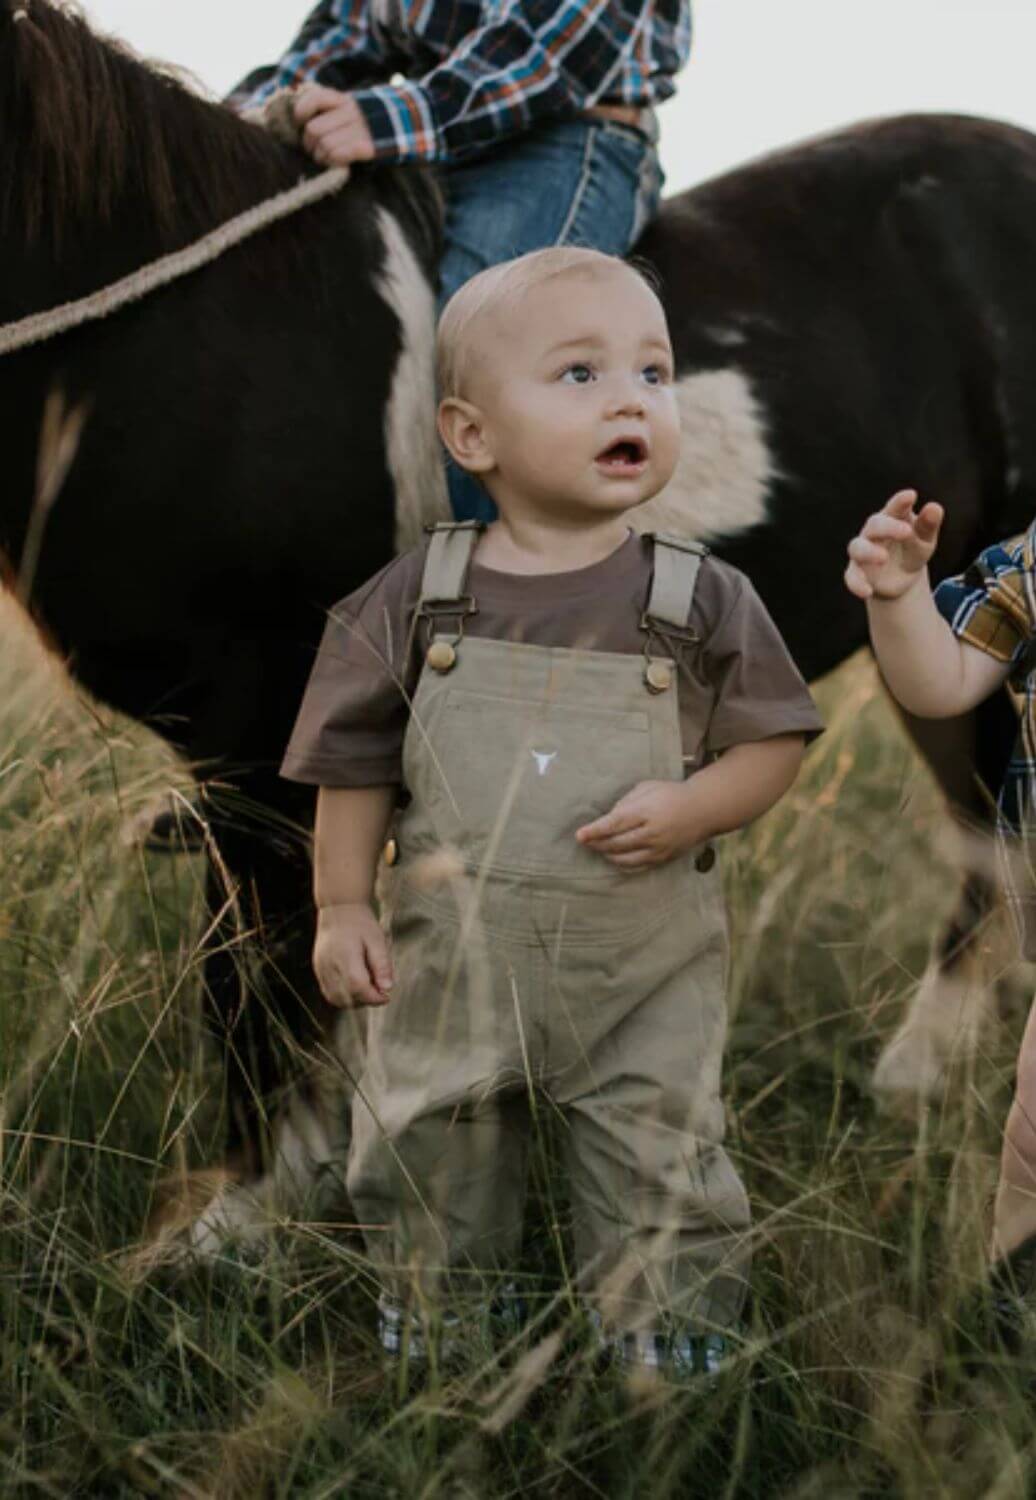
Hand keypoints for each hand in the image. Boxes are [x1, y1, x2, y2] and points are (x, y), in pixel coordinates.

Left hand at [294, 85, 375, 165]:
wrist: (402, 128)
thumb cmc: (365, 123)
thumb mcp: (347, 109)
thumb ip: (326, 110)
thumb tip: (298, 119)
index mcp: (343, 99)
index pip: (314, 98)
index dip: (301, 112)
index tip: (300, 123)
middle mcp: (351, 111)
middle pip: (313, 129)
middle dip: (309, 144)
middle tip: (314, 149)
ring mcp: (360, 128)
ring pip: (324, 145)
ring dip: (321, 157)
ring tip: (326, 158)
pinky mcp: (367, 147)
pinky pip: (339, 155)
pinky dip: (333, 162)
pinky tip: (337, 163)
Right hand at [313, 902, 393, 1007]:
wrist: (338, 909)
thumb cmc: (361, 923)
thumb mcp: (377, 940)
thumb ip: (382, 965)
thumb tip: (387, 988)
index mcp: (346, 957)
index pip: (358, 988)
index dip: (374, 998)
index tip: (387, 995)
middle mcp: (330, 965)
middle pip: (347, 998)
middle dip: (366, 1000)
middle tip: (379, 990)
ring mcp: (321, 969)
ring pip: (336, 999)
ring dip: (354, 1001)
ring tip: (368, 987)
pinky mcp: (318, 970)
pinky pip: (329, 993)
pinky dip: (343, 997)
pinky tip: (355, 986)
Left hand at [575, 780, 705, 868]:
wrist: (702, 810)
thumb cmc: (671, 794)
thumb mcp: (646, 788)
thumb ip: (626, 802)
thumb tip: (608, 819)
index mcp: (646, 812)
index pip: (615, 824)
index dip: (595, 831)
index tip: (579, 835)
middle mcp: (652, 833)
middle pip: (617, 844)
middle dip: (597, 844)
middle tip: (585, 841)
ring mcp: (658, 849)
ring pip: (625, 859)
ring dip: (607, 855)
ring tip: (598, 848)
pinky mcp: (663, 859)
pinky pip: (637, 867)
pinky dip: (622, 864)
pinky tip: (614, 858)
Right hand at [844, 488, 943, 600]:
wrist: (900, 579)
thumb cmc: (912, 550)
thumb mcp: (925, 540)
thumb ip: (928, 525)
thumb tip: (935, 508)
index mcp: (893, 518)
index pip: (895, 507)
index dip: (900, 502)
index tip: (911, 496)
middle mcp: (873, 532)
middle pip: (875, 524)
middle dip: (888, 527)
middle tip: (906, 532)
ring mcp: (863, 551)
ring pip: (857, 547)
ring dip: (869, 552)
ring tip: (883, 558)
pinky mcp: (857, 572)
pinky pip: (851, 576)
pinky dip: (856, 583)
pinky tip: (868, 591)